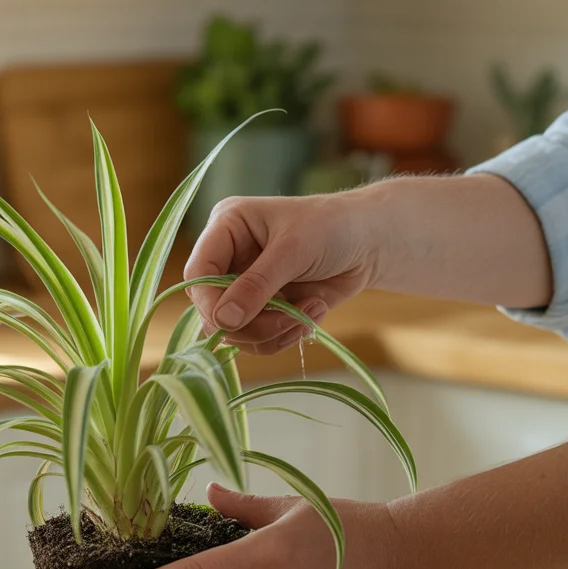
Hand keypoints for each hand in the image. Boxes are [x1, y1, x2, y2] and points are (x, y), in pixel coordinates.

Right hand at [185, 191, 381, 354]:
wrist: (369, 243)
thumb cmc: (331, 228)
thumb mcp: (293, 251)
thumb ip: (257, 285)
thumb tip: (223, 321)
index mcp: (226, 228)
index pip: (198, 273)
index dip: (210, 302)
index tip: (233, 321)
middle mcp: (229, 259)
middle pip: (213, 310)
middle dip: (252, 323)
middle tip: (289, 318)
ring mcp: (246, 288)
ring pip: (236, 332)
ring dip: (273, 332)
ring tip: (307, 314)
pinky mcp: (265, 310)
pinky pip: (260, 340)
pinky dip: (286, 335)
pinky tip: (313, 312)